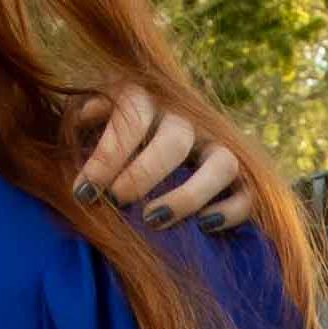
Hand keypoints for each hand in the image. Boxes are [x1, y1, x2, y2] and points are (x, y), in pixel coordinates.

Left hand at [82, 85, 254, 231]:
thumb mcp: (89, 125)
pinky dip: (230, 210)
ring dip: (188, 193)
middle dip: (144, 173)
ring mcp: (217, 147)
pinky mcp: (241, 179)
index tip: (84, 192)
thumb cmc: (108, 143)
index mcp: (147, 102)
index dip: (107, 154)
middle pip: (175, 138)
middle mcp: (186, 119)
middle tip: (117, 201)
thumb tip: (81, 121)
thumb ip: (82, 122)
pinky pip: (247, 193)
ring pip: (220, 163)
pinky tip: (203, 226)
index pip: (132, 115)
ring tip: (154, 220)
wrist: (153, 149)